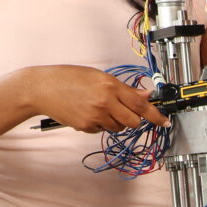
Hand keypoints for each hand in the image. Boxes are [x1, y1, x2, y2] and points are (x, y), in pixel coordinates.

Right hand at [22, 65, 166, 132]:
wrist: (41, 88)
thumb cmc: (67, 78)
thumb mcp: (97, 77)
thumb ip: (122, 88)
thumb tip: (145, 95)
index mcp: (110, 85)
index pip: (141, 104)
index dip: (156, 115)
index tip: (165, 121)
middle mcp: (105, 101)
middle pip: (133, 121)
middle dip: (132, 119)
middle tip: (122, 111)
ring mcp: (95, 115)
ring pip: (117, 127)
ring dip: (114, 121)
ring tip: (97, 107)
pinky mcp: (86, 126)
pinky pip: (101, 130)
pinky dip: (98, 124)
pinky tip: (86, 112)